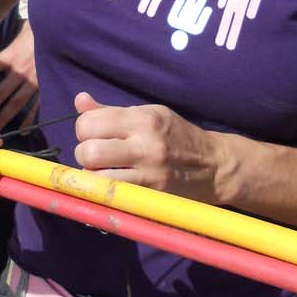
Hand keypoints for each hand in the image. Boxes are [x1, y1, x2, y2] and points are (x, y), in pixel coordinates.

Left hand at [0, 20, 37, 129]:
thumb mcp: (19, 33)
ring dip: (4, 118)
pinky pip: (37, 106)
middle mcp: (20, 70)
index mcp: (11, 55)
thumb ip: (5, 50)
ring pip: (15, 102)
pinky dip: (30, 120)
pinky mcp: (47, 85)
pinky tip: (23, 132)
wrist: (62, 27)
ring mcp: (35, 79)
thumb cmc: (39, 30)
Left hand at [71, 92, 226, 201]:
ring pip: (96, 178)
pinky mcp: (153, 195)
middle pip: (88, 151)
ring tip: (104, 173)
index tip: (94, 136)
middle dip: (84, 155)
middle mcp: (145, 143)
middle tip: (96, 157)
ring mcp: (149, 172)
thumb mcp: (150, 115)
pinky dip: (107, 192)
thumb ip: (111, 111)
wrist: (215, 166)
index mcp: (142, 118)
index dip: (84, 130)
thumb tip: (80, 101)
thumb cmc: (177, 137)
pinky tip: (115, 186)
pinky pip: (114, 196)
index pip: (89, 123)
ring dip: (93, 177)